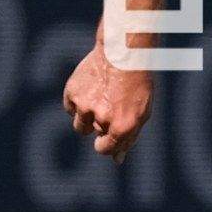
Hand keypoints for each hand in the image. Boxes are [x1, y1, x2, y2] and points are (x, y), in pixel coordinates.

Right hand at [63, 35, 153, 161]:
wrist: (123, 51)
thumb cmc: (137, 83)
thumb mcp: (141, 112)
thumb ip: (128, 138)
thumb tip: (116, 160)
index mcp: (122, 127)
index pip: (104, 149)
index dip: (105, 144)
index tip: (107, 135)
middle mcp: (102, 119)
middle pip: (93, 134)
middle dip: (101, 123)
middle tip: (111, 102)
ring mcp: (85, 106)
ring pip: (80, 125)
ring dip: (87, 116)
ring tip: (100, 96)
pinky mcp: (72, 93)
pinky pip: (70, 108)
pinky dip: (77, 102)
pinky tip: (90, 88)